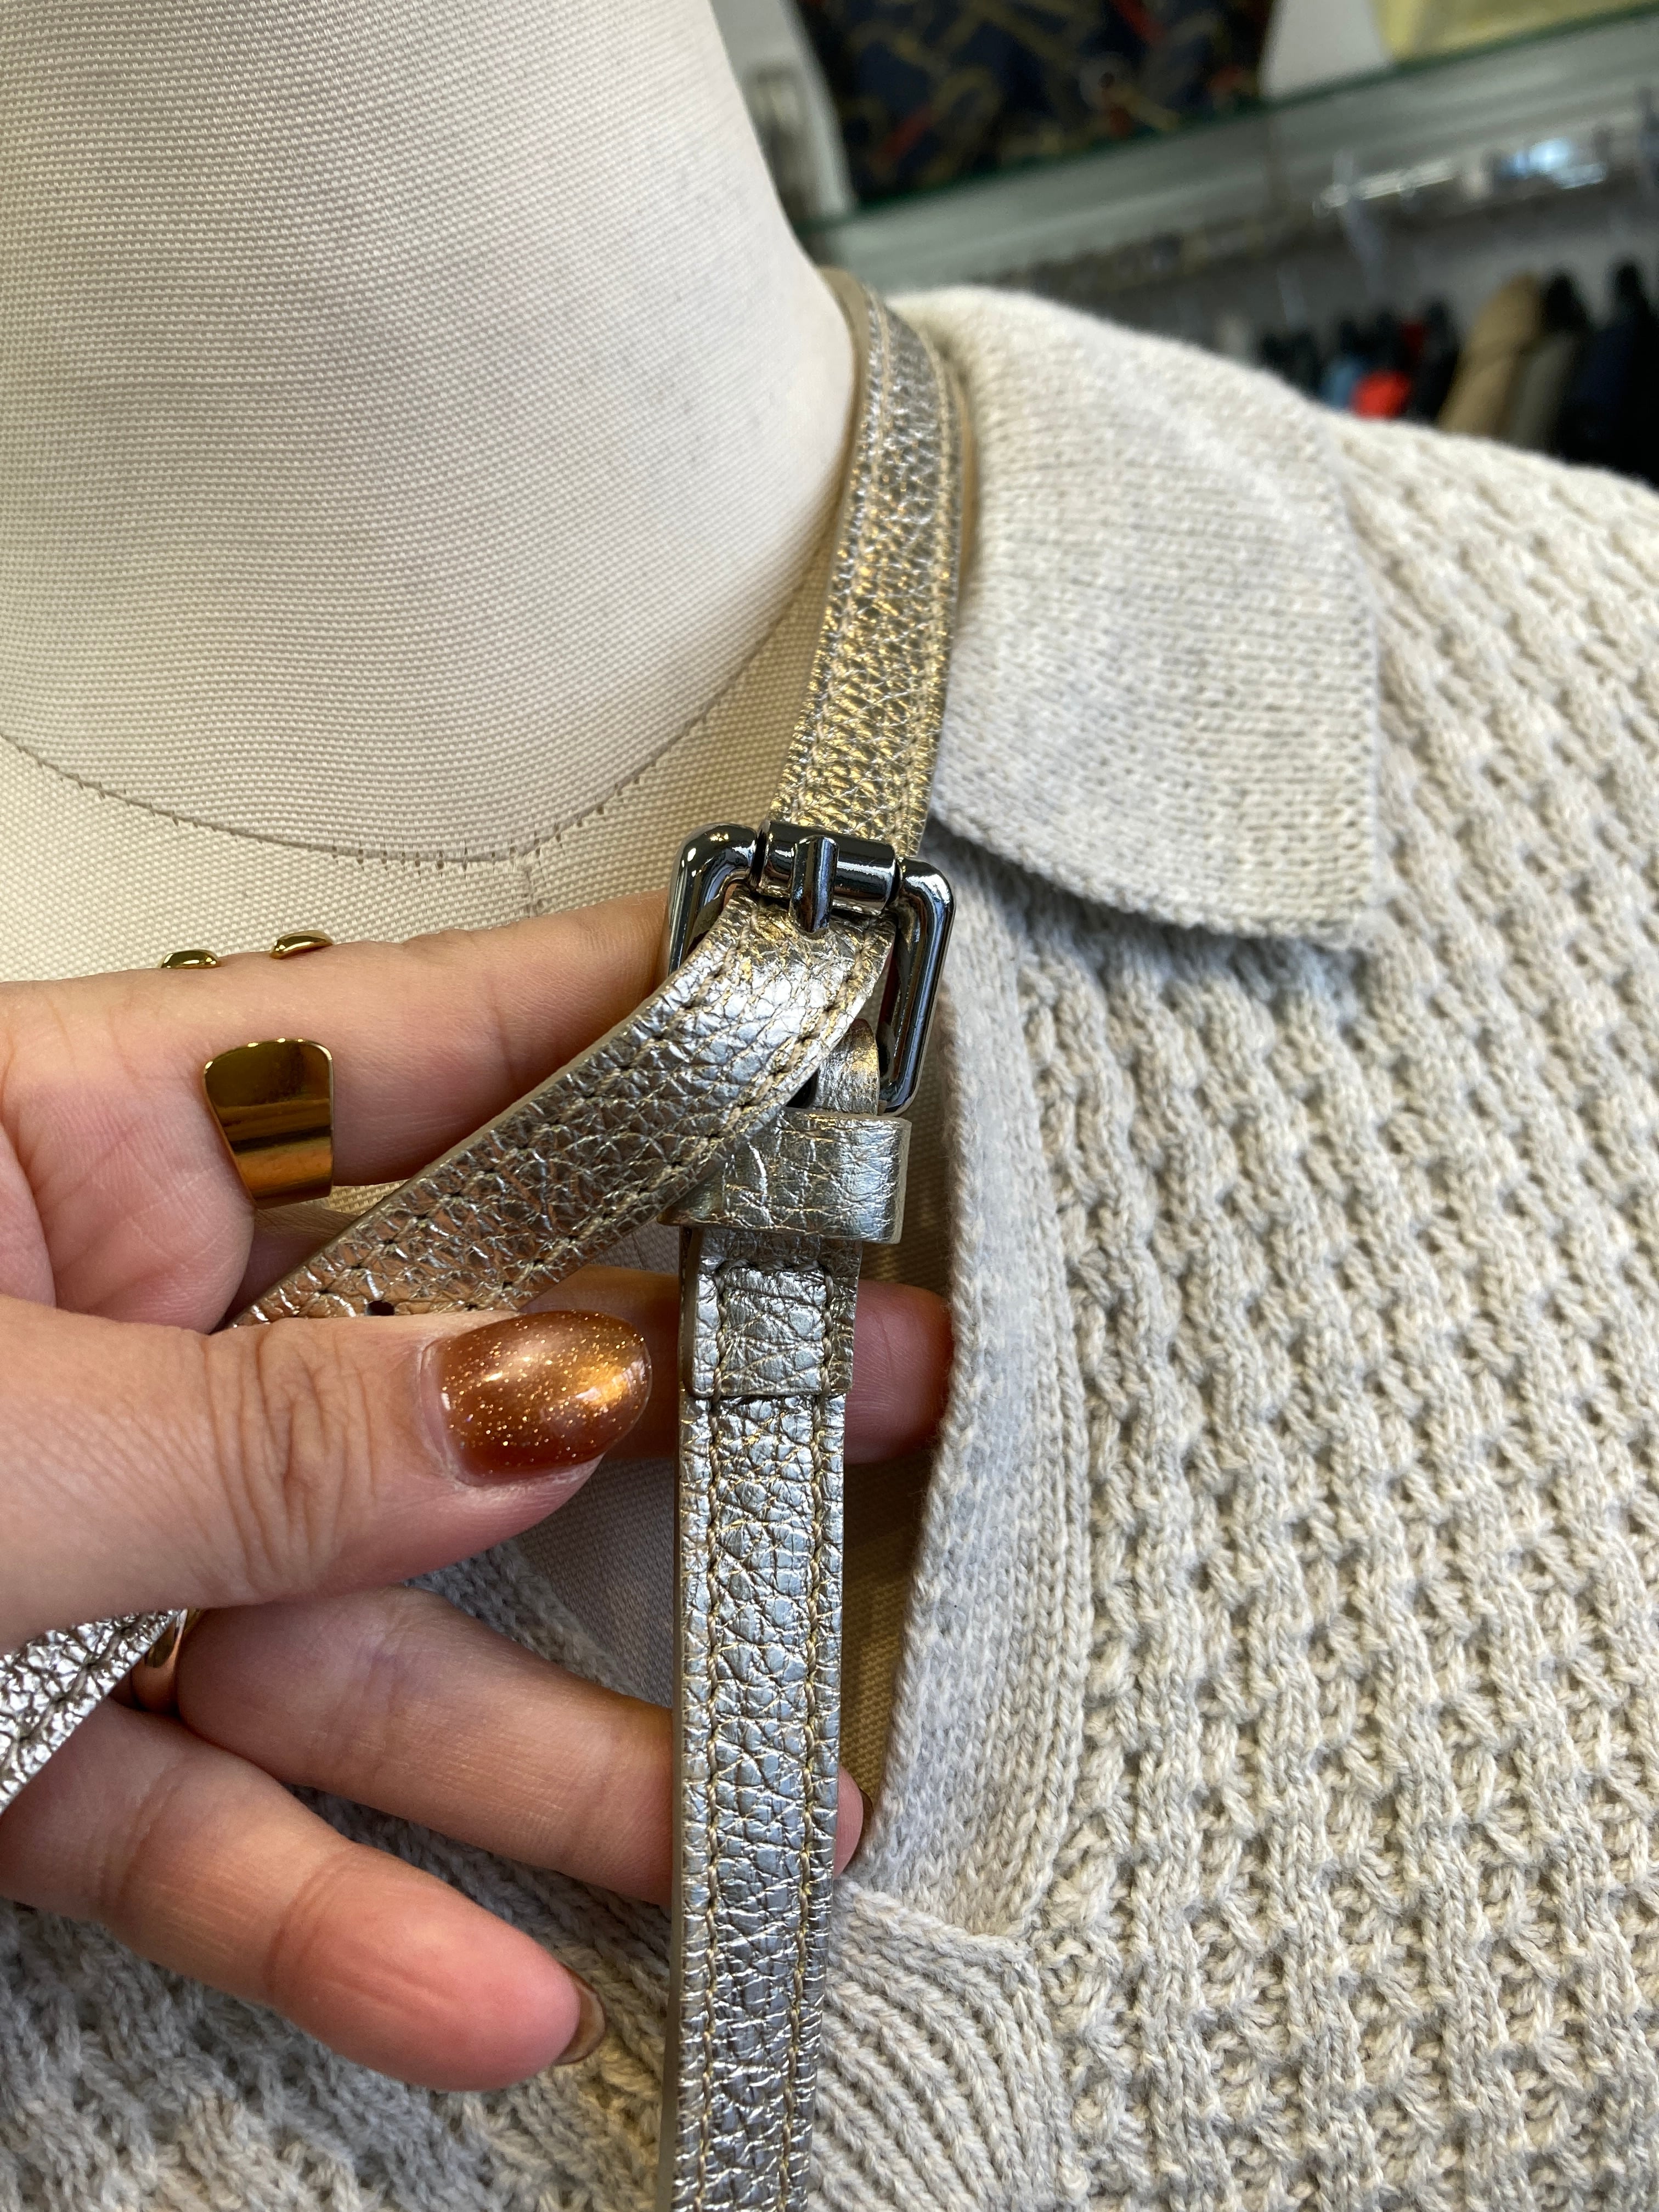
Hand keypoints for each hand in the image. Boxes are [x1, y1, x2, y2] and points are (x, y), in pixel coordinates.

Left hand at [0, 901, 949, 2087]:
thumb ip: (270, 1437)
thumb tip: (572, 1399)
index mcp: (87, 1135)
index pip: (438, 1046)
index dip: (649, 1040)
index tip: (841, 1060)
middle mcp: (117, 1316)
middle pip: (445, 1367)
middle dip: (673, 1420)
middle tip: (883, 1423)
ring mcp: (83, 1533)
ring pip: (354, 1634)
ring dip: (540, 1750)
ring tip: (756, 1818)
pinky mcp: (16, 1729)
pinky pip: (205, 1810)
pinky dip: (329, 1905)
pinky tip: (489, 1983)